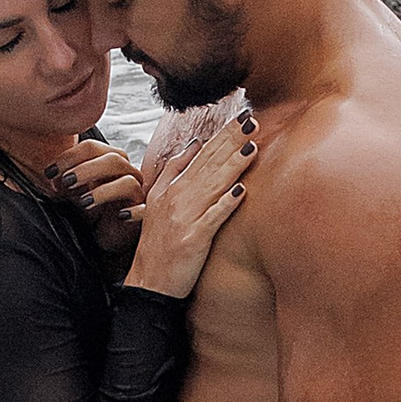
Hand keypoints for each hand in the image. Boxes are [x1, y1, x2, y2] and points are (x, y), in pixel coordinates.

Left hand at [47, 134, 145, 262]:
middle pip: (114, 159)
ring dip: (104, 190)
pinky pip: (145, 210)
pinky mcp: (145, 215)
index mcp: (109, 162)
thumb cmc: (92, 212)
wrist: (106, 238)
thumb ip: (65, 180)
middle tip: (66, 181)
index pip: (93, 148)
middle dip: (86, 168)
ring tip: (84, 202)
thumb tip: (54, 175)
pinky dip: (135, 211)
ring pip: (129, 182)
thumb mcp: (73, 193)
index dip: (70, 156)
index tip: (50, 172)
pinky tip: (120, 216)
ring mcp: (137, 194)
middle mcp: (127, 174)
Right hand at [126, 107, 254, 301]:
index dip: (222, 136)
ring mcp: (185, 219)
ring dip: (232, 166)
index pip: (201, 155)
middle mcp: (177, 198)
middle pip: (208, 164)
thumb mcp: (159, 201)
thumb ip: (174, 171)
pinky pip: (212, 218)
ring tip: (251, 147)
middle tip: (250, 121)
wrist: (149, 283)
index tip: (240, 118)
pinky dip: (226, 204)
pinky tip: (242, 191)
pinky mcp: (193, 239)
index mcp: (171, 187)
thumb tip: (194, 145)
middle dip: (230, 141)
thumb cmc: (159, 245)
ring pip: (212, 186)